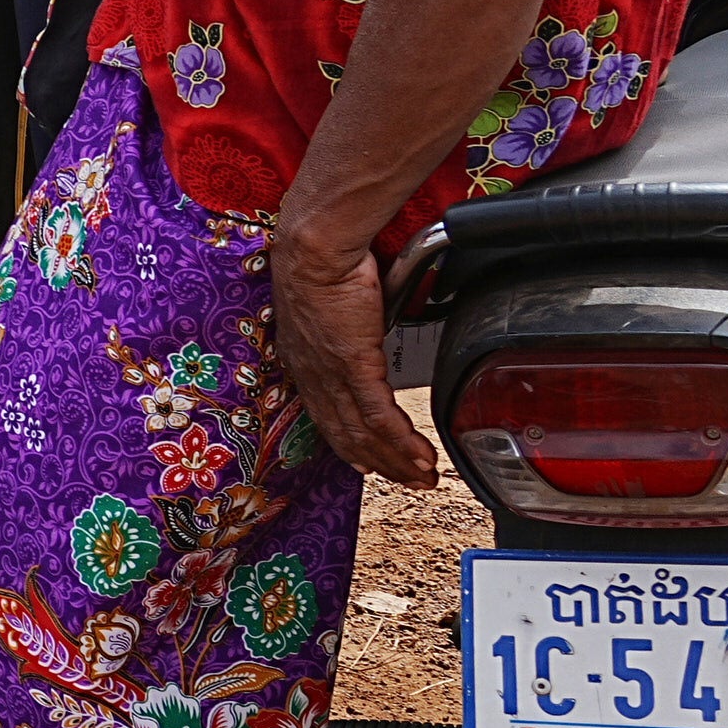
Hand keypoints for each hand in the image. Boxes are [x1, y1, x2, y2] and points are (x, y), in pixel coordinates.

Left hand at [271, 223, 436, 485]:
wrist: (317, 247)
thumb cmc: (325, 262)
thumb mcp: (336, 306)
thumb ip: (352, 327)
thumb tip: (373, 328)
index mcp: (304, 360)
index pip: (328, 415)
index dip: (351, 443)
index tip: (368, 462)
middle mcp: (312, 373)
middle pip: (346, 433)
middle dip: (381, 462)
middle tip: (409, 480)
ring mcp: (331, 373)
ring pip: (364, 432)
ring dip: (397, 459)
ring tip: (423, 476)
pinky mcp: (353, 365)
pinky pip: (380, 416)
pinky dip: (402, 442)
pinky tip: (420, 457)